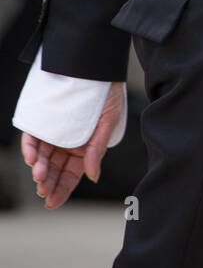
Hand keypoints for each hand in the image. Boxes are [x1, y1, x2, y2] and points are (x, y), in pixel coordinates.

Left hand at [20, 81, 124, 208]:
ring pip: (41, 156)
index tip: (52, 202)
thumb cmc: (108, 93)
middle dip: (47, 181)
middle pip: (53, 169)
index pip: (70, 174)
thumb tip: (92, 176)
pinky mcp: (43, 119)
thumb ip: (97, 149)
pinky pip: (32, 137)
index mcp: (84, 148)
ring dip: (38, 167)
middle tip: (43, 189)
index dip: (61, 189)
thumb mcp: (107, 121)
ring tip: (39, 175)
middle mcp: (66, 143)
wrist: (97, 66)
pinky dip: (30, 148)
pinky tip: (32, 158)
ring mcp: (53, 132)